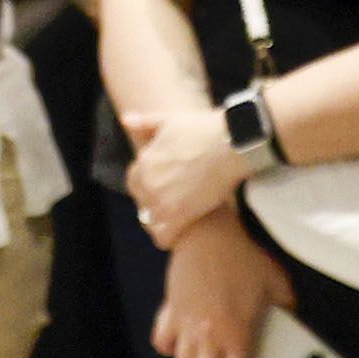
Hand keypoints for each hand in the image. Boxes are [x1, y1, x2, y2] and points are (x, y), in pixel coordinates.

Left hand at [125, 105, 254, 246]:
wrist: (233, 144)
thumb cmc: (204, 129)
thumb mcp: (170, 120)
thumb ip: (145, 123)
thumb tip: (125, 120)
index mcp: (144, 162)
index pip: (134, 182)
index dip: (149, 184)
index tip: (168, 185)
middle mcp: (148, 183)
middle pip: (142, 204)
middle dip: (156, 204)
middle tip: (180, 201)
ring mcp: (161, 201)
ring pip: (151, 222)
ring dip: (163, 221)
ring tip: (183, 215)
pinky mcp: (179, 216)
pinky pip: (162, 237)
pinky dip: (170, 237)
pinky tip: (183, 230)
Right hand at [156, 219, 289, 357]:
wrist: (207, 233)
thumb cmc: (242, 256)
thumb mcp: (275, 281)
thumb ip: (286, 304)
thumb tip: (292, 315)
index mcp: (236, 332)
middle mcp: (208, 334)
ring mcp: (185, 324)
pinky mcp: (170, 310)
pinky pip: (163, 341)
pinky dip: (169, 349)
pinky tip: (179, 346)